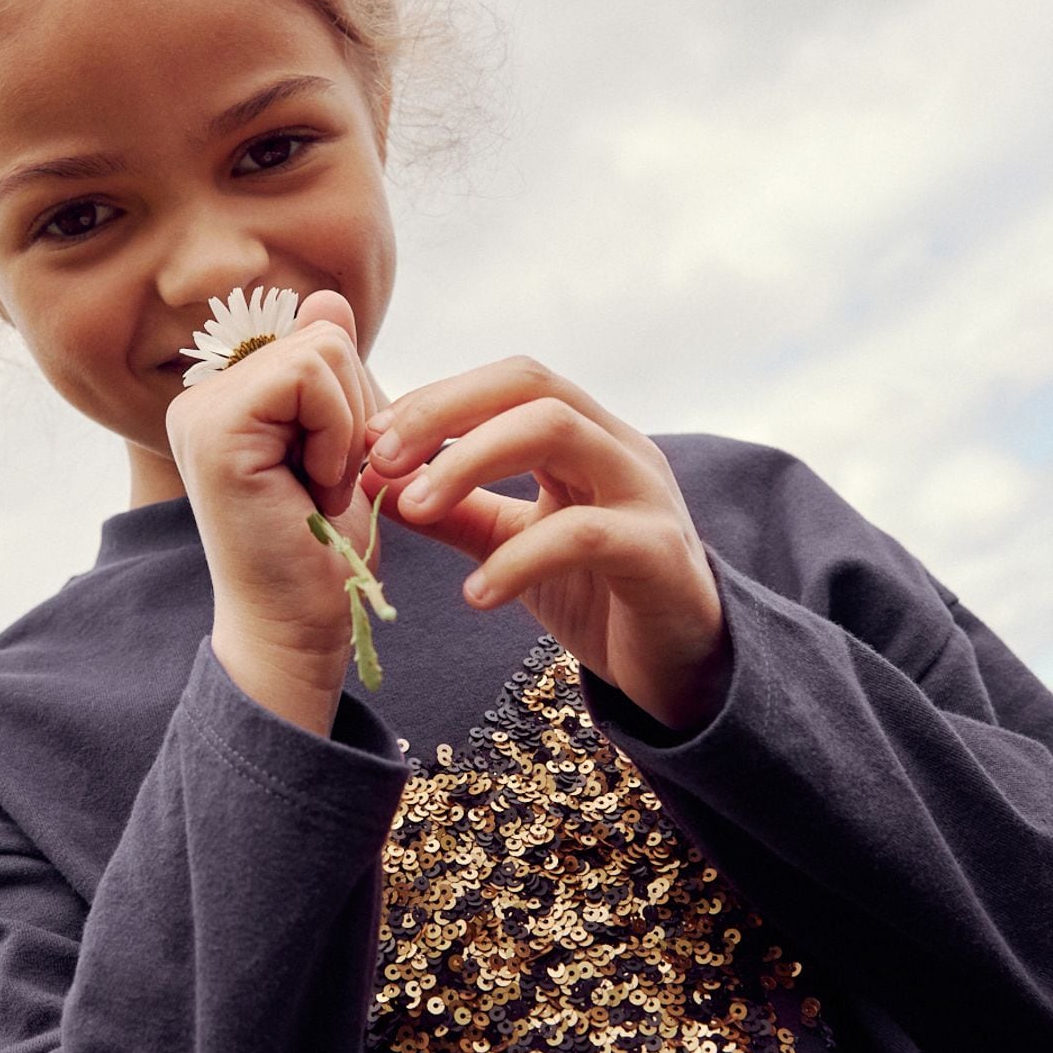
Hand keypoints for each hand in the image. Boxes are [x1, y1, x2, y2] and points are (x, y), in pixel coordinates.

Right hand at [165, 289, 385, 725]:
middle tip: (323, 484)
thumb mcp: (341, 444)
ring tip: (315, 488)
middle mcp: (201, 397)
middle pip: (324, 338)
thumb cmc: (321, 550)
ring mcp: (200, 410)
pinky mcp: (214, 428)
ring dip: (346, 430)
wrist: (299, 628)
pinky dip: (335, 434)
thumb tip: (327, 298)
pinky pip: (309, 376)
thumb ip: (331, 374)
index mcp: (228, 398)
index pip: (319, 339)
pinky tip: (311, 486)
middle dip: (353, 414)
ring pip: (322, 351)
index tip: (329, 470)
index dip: (351, 403)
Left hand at [361, 356, 731, 733]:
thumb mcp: (514, 544)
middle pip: (530, 385)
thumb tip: (377, 485)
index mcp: (586, 437)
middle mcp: (619, 447)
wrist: (681, 670)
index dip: (436, 399)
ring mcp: (645, 494)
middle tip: (380, 460)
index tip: (371, 441)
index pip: (508, 382)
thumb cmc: (600, 595)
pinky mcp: (659, 554)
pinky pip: (583, 534)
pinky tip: (476, 594)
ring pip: (556, 432)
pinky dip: (518, 559)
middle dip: (444, 412)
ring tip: (413, 508)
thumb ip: (457, 513)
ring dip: (468, 462)